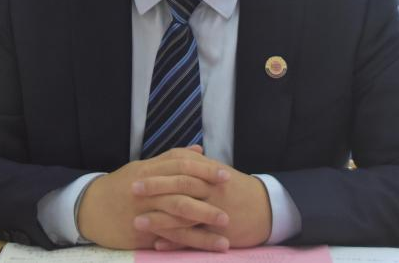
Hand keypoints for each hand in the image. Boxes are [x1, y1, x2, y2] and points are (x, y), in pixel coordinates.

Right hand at [76, 147, 231, 250]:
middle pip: (181, 186)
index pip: (180, 164)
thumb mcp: (142, 167)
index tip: (225, 174)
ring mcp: (143, 209)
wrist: (88, 208)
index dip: (204, 169)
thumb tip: (199, 149)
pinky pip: (169, 235)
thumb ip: (171, 159)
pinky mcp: (141, 231)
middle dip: (208, 192)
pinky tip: (208, 244)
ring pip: (177, 212)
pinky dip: (190, 239)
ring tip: (226, 224)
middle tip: (231, 198)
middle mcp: (147, 187)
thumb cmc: (120, 187)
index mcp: (149, 169)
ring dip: (204, 218)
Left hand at [131, 152, 271, 249]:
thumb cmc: (237, 189)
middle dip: (155, 190)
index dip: (159, 172)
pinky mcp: (218, 235)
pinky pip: (194, 240)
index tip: (137, 174)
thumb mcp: (219, 172)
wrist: (267, 210)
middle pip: (180, 188)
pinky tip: (157, 244)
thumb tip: (177, 155)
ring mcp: (215, 214)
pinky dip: (175, 242)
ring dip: (159, 219)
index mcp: (210, 175)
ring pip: (184, 216)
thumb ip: (197, 164)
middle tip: (132, 191)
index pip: (181, 170)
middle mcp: (212, 192)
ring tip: (137, 222)